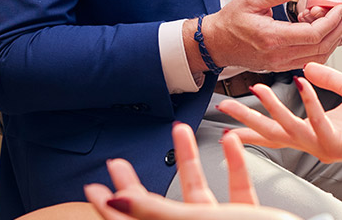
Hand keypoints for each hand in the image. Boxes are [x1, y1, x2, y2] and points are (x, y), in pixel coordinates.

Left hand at [84, 122, 299, 219]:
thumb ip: (155, 211)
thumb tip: (112, 201)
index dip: (109, 205)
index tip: (93, 185)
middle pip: (157, 206)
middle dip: (140, 180)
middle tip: (120, 162)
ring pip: (197, 191)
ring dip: (190, 158)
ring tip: (183, 131)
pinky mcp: (248, 219)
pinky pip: (237, 189)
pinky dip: (234, 164)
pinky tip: (233, 141)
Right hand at [192, 0, 341, 72]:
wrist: (216, 43)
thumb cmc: (231, 20)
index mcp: (272, 38)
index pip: (313, 34)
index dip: (333, 22)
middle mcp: (279, 56)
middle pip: (321, 48)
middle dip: (339, 29)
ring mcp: (281, 64)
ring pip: (319, 57)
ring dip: (334, 40)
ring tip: (341, 20)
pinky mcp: (282, 66)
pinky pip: (310, 60)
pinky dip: (323, 47)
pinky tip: (328, 32)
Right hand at [217, 62, 341, 164]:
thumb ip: (329, 79)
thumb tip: (306, 67)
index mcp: (315, 130)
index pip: (277, 129)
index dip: (253, 125)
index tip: (227, 123)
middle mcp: (315, 141)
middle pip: (273, 133)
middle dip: (247, 121)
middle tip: (223, 108)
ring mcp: (325, 145)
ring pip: (290, 129)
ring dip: (272, 108)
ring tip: (256, 89)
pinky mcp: (340, 144)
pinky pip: (319, 123)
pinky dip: (309, 103)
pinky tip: (301, 84)